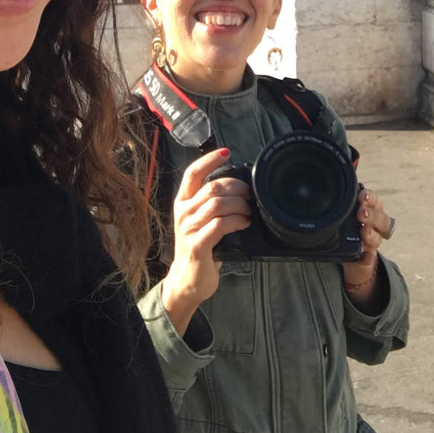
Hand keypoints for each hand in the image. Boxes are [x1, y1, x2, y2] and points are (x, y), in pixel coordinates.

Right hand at [161, 148, 250, 336]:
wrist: (187, 280)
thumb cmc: (200, 246)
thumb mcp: (200, 220)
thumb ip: (212, 203)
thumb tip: (240, 187)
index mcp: (183, 202)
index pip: (192, 173)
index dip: (209, 159)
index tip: (226, 152)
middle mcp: (183, 212)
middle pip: (212, 187)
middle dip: (237, 187)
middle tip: (250, 195)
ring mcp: (188, 229)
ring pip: (217, 205)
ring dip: (239, 205)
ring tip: (249, 211)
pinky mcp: (197, 246)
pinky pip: (219, 225)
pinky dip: (236, 221)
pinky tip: (244, 223)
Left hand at [341, 188, 393, 307]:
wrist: (347, 252)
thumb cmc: (346, 224)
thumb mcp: (343, 211)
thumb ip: (339, 202)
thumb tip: (319, 190)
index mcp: (371, 211)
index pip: (375, 202)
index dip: (370, 198)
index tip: (362, 196)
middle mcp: (375, 226)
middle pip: (381, 219)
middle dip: (372, 216)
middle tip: (361, 213)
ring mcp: (372, 243)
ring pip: (377, 238)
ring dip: (371, 234)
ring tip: (364, 232)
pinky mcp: (366, 258)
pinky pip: (370, 258)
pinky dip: (368, 257)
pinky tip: (366, 255)